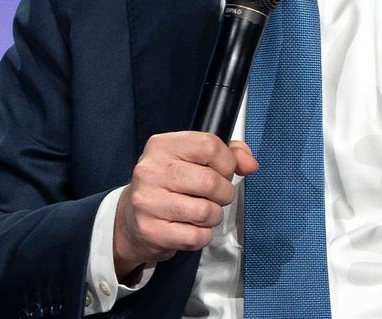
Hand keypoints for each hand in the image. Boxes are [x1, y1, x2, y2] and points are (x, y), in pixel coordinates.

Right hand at [113, 132, 256, 279]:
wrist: (131, 218)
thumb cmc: (169, 184)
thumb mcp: (193, 159)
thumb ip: (228, 154)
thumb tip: (250, 164)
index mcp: (162, 146)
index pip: (210, 146)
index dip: (226, 162)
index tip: (222, 171)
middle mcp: (150, 171)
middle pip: (211, 181)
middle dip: (223, 193)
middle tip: (215, 196)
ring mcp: (148, 202)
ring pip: (206, 211)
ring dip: (214, 216)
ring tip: (203, 212)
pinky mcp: (151, 231)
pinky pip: (196, 236)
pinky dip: (203, 235)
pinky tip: (192, 227)